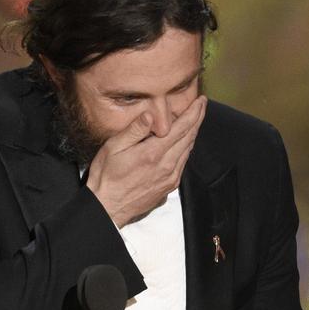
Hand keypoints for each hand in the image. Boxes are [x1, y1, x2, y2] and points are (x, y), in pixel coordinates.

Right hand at [86, 95, 206, 227]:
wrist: (108, 209)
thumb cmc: (106, 177)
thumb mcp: (113, 148)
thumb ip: (134, 130)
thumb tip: (150, 115)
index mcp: (153, 153)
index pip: (181, 128)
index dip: (193, 112)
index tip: (201, 101)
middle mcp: (166, 166)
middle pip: (189, 138)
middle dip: (197, 119)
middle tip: (202, 105)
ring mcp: (170, 178)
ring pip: (188, 151)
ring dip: (193, 134)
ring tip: (195, 120)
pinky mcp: (169, 187)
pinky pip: (183, 164)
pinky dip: (187, 149)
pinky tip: (184, 143)